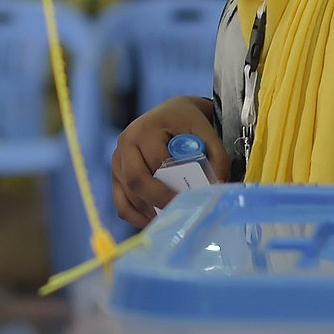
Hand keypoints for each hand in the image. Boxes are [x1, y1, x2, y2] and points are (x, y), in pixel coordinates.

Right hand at [112, 96, 230, 227]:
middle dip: (159, 201)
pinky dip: (138, 218)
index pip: (157, 162)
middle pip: (136, 180)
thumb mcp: (205, 131)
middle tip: (181, 212)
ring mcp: (117, 160)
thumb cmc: (187, 124)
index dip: (174, 183)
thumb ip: (216, 156)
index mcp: (146, 128)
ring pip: (128, 196)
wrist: (171, 114)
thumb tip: (217, 186)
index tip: (191, 200)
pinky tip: (158, 220)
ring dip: (150, 212)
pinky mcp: (116, 176)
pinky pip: (122, 205)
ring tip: (174, 217)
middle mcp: (126, 142)